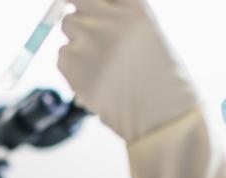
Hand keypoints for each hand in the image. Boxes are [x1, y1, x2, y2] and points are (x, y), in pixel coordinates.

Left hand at [58, 0, 198, 142]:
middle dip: (84, 22)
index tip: (85, 7)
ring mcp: (89, 42)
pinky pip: (64, 57)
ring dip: (80, 44)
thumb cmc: (160, 75)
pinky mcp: (73, 65)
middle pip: (76, 7)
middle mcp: (110, 19)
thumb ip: (118, 11)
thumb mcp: (148, 31)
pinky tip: (99, 81)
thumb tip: (82, 3)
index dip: (85, 1)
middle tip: (100, 44)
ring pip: (69, 31)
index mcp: (133, 7)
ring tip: (106, 67)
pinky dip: (76, 68)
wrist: (161, 118)